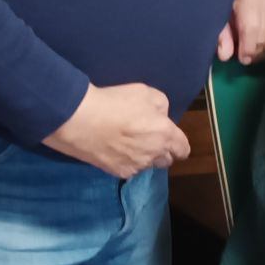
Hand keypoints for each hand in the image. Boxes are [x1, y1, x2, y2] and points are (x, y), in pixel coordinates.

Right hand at [43, 83, 190, 177]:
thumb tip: (161, 117)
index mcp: (165, 135)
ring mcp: (136, 166)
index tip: (170, 139)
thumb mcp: (145, 92)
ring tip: (127, 143)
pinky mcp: (118, 172)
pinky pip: (129, 169)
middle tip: (147, 138)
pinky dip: (126, 161)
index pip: (183, 149)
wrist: (81, 120)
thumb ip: (161, 106)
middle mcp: (154, 155)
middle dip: (162, 151)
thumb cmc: (115, 102)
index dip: (179, 145)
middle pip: (167, 160)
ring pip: (147, 165)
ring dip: (143, 157)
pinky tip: (114, 149)